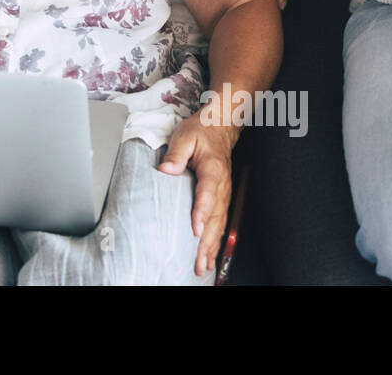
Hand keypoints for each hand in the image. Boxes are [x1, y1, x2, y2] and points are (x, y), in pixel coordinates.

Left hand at [160, 110, 237, 277]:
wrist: (221, 126)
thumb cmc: (202, 130)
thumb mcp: (185, 136)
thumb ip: (177, 153)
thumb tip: (166, 170)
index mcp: (213, 170)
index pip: (208, 195)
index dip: (202, 213)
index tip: (195, 230)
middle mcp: (222, 186)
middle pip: (215, 218)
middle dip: (207, 242)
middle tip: (198, 261)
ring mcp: (224, 193)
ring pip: (219, 224)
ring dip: (211, 247)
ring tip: (203, 266)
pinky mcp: (222, 197)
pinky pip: (220, 222)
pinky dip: (216, 240)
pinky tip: (210, 254)